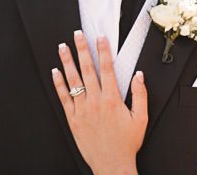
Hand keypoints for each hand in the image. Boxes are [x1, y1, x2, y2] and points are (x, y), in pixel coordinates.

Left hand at [52, 32, 147, 174]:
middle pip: (87, 70)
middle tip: (77, 35)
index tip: (100, 38)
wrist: (112, 164)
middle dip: (82, 50)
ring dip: (67, 62)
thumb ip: (141, 94)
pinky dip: (59, 84)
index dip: (103, 51)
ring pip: (73, 81)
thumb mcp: (141, 118)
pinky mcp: (73, 119)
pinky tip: (55, 73)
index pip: (106, 69)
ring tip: (63, 48)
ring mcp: (82, 110)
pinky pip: (64, 98)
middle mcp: (95, 102)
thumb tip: (139, 75)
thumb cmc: (127, 143)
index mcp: (112, 100)